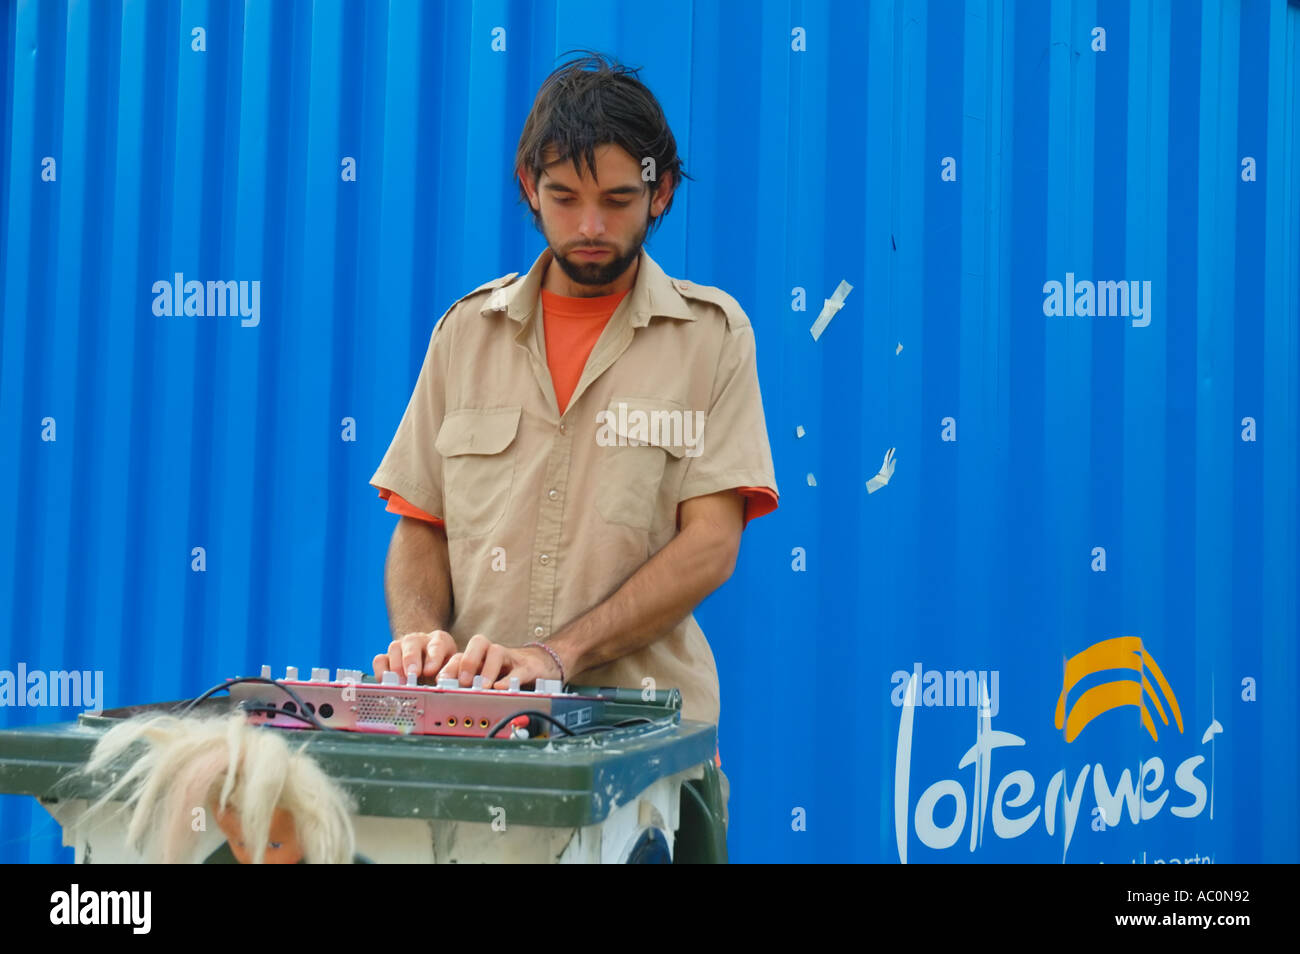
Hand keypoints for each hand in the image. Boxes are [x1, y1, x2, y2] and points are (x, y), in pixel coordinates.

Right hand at [373, 630, 458, 682]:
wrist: (430, 665)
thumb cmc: (444, 668)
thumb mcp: (454, 668)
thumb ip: (453, 671)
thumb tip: (447, 680)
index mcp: (440, 641)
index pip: (437, 644)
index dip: (433, 656)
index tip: (431, 670)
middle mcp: (419, 640)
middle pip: (412, 641)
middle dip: (411, 658)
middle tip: (412, 675)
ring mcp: (401, 647)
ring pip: (395, 647)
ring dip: (396, 666)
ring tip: (400, 682)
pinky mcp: (387, 658)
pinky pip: (379, 659)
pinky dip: (381, 670)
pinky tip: (386, 682)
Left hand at [439, 633, 563, 688]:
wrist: (539, 664)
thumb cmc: (506, 672)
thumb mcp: (484, 678)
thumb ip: (467, 685)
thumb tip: (445, 700)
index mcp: (479, 657)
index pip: (460, 655)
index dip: (449, 666)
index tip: (441, 682)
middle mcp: (492, 654)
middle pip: (478, 643)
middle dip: (468, 661)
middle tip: (463, 682)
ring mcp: (510, 658)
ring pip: (497, 652)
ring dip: (487, 669)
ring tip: (483, 687)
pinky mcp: (528, 667)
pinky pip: (519, 669)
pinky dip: (510, 679)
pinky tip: (502, 688)